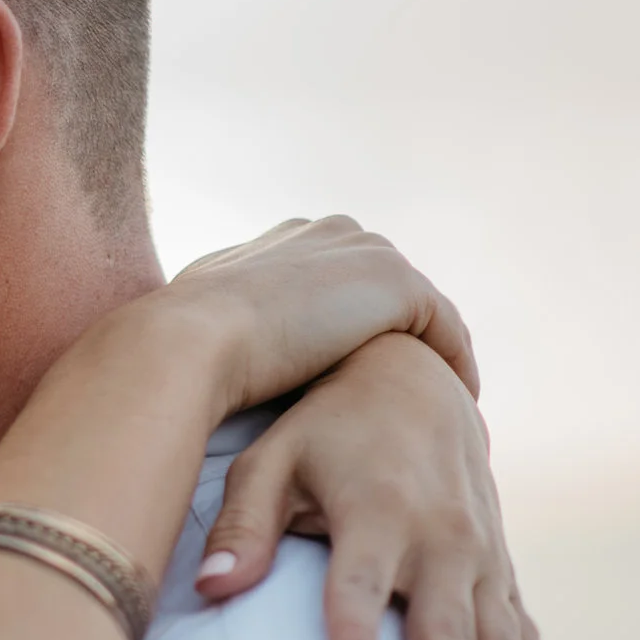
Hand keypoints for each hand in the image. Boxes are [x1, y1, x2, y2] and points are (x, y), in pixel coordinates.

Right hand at [152, 217, 479, 416]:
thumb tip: (215, 344)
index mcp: (289, 237)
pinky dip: (454, 368)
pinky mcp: (397, 285)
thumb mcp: (204, 316)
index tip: (360, 372)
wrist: (192, 340)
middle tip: (408, 393)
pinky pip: (446, 332)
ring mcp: (367, 253)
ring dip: (429, 355)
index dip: (353, 325)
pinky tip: (453, 407)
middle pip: (385, 289)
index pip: (339, 278)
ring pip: (421, 310)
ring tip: (435, 406)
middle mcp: (333, 232)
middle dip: (397, 336)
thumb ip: (228, 315)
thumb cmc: (185, 340)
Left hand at [193, 334, 554, 639]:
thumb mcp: (269, 459)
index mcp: (376, 509)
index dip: (353, 631)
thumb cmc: (322, 427)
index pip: (359, 581)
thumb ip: (242, 525)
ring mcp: (481, 553)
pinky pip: (526, 636)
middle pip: (448, 628)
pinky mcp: (500, 567)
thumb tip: (208, 587)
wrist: (413, 378)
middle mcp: (440, 535)